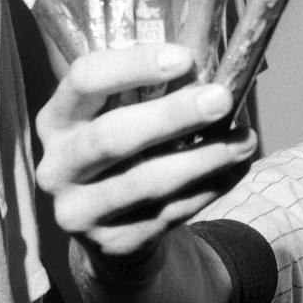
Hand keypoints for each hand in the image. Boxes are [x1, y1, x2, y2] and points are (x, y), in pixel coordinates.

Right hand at [35, 43, 257, 257]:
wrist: (114, 229)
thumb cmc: (130, 153)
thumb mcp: (128, 117)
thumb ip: (158, 95)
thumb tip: (216, 78)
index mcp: (58, 118)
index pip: (84, 80)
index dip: (133, 66)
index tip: (185, 59)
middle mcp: (58, 165)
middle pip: (112, 136)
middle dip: (173, 115)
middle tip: (221, 98)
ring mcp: (79, 210)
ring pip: (146, 182)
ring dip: (204, 158)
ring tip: (245, 141)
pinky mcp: (112, 243)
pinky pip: (170, 213)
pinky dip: (210, 189)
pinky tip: (236, 169)